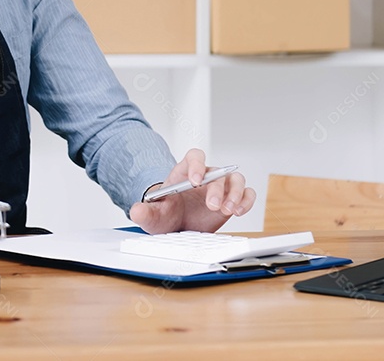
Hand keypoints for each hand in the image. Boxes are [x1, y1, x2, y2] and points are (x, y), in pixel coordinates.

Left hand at [129, 149, 255, 233]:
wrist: (177, 227)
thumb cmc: (166, 214)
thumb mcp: (154, 215)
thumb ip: (145, 212)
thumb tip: (136, 210)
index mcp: (186, 172)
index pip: (195, 156)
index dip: (197, 165)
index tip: (195, 181)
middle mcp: (206, 176)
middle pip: (217, 172)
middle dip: (216, 189)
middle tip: (212, 206)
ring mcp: (220, 187)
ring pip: (236, 180)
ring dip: (235, 194)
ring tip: (229, 210)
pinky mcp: (232, 200)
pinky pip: (247, 194)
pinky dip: (246, 201)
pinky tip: (239, 211)